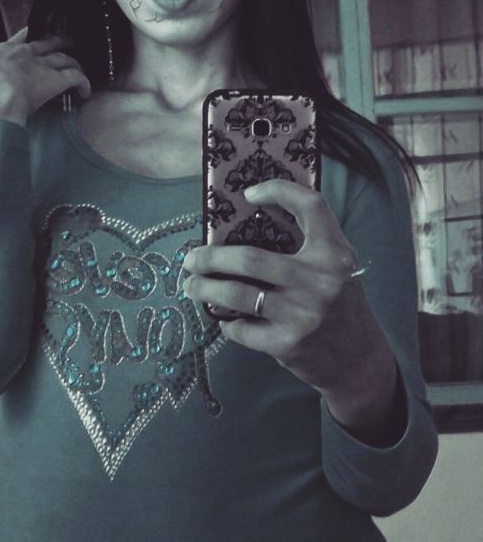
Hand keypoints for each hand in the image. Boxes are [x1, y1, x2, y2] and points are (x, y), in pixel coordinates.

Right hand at [0, 25, 91, 125]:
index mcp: (3, 52)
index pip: (20, 39)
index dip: (30, 37)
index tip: (35, 36)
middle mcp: (25, 55)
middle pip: (47, 44)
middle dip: (57, 42)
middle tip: (66, 41)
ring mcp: (42, 66)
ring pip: (64, 58)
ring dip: (73, 62)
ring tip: (79, 66)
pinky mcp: (56, 80)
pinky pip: (75, 78)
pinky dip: (83, 83)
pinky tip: (86, 92)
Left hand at [182, 179, 399, 431]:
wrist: (360, 361)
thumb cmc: (340, 305)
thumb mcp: (336, 268)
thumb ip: (307, 245)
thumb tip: (245, 222)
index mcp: (335, 254)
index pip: (310, 205)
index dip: (278, 190)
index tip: (248, 194)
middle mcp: (320, 281)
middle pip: (249, 258)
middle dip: (210, 258)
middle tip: (191, 259)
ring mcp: (302, 314)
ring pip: (236, 294)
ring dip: (205, 289)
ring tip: (191, 286)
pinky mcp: (288, 344)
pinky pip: (242, 328)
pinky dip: (227, 323)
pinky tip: (224, 318)